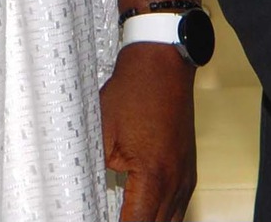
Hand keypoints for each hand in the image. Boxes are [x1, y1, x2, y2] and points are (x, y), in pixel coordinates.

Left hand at [101, 44, 195, 220]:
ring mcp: (185, 177)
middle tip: (110, 220)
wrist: (162, 64)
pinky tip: (146, 216)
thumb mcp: (101, 135)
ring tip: (128, 218)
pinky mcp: (188, 170)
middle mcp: (175, 182)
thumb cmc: (134, 91)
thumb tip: (83, 193)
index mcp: (153, 177)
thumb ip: (93, 170)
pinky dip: (161, 218)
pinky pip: (178, 208)